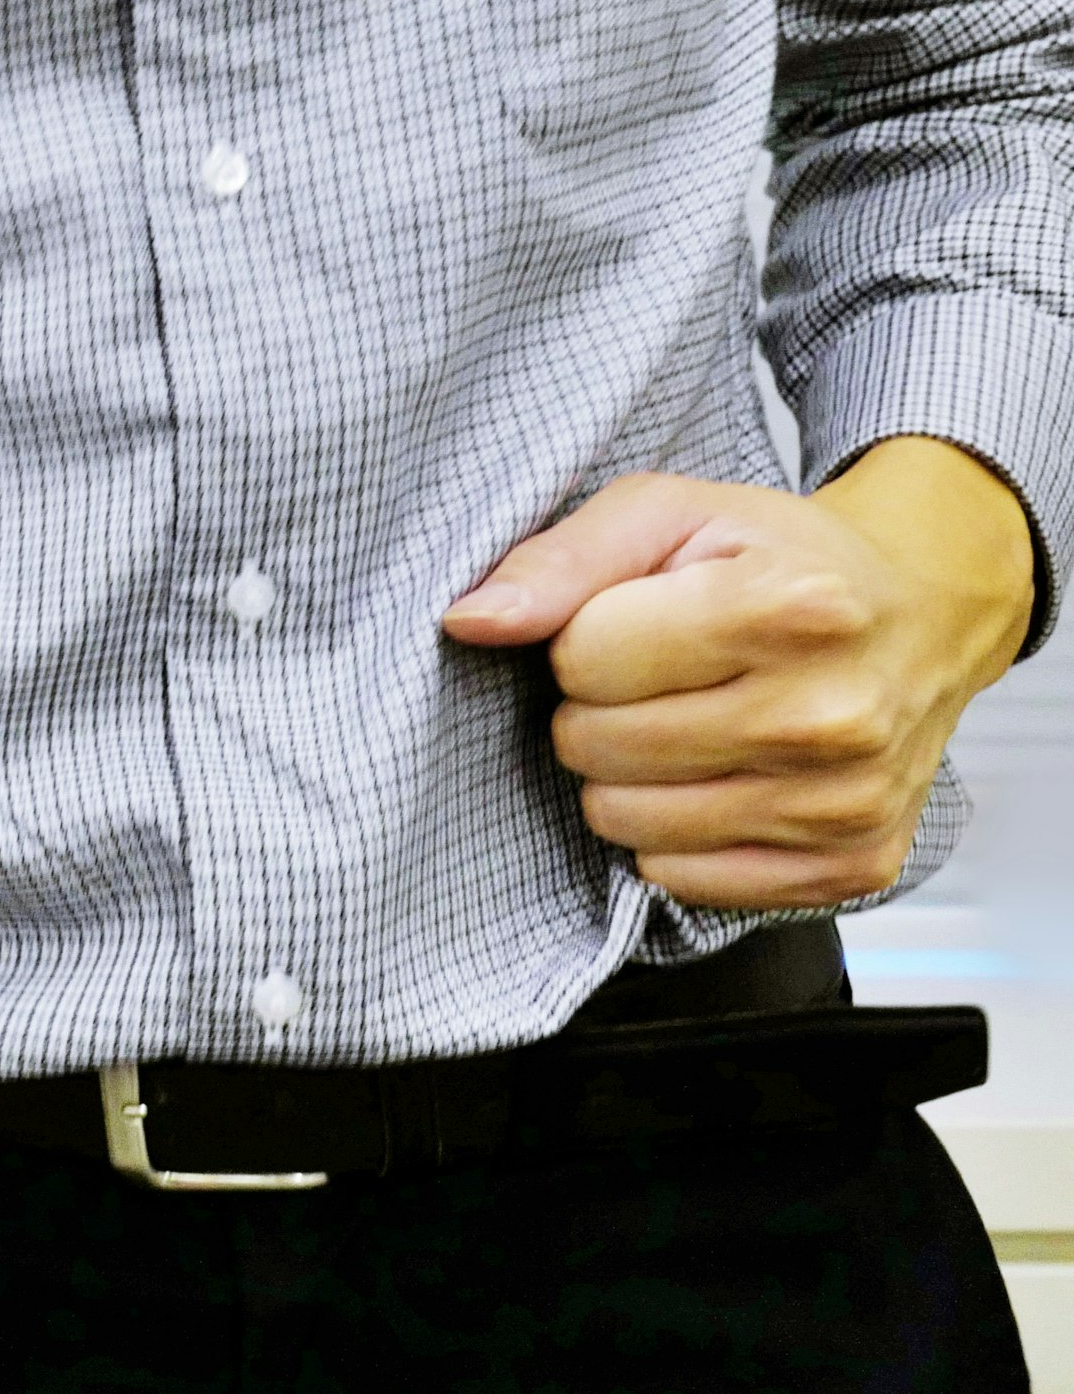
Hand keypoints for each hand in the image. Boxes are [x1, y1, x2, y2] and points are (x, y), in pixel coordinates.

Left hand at [439, 438, 1034, 909]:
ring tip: (687, 722)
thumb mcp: (667, 513)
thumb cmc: (781, 559)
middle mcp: (830, 715)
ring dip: (628, 775)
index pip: (582, 660)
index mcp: (790, 609)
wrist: (922, 615)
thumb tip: (470, 622)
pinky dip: (677, 835)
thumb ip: (559, 560)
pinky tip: (722, 776)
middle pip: (597, 747)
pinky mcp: (854, 865)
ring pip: (629, 824)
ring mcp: (847, 802)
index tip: (636, 621)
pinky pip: (686, 880)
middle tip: (658, 677)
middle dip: (598, 708)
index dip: (584, 639)